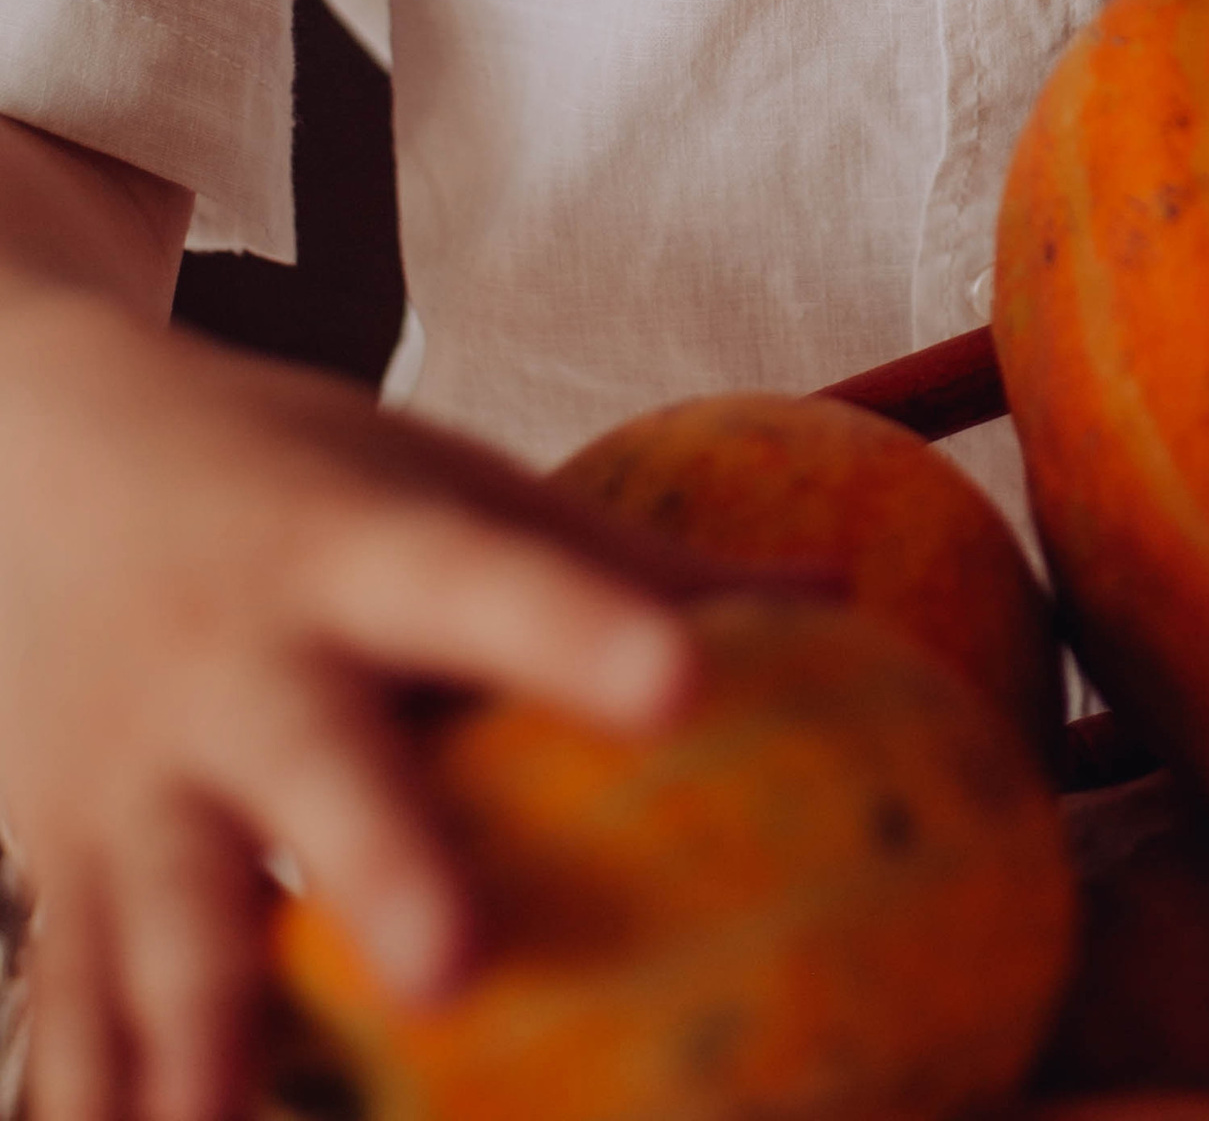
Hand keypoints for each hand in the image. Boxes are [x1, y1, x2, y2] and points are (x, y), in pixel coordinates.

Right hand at [0, 292, 698, 1120]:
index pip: (486, 578)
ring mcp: (133, 779)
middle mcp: (242, 665)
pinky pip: (71, 1006)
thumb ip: (612, 557)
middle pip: (316, 767)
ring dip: (194, 1040)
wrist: (36, 449)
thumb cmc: (296, 483)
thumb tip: (831, 596)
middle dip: (377, 864)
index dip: (581, 628)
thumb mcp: (440, 483)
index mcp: (354, 549)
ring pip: (165, 919)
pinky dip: (89, 1096)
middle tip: (454, 968)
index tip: (683, 682)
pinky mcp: (56, 870)